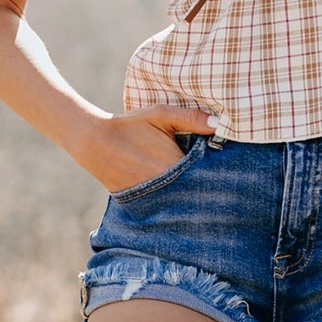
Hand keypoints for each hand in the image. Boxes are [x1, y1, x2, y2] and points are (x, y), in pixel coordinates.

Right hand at [81, 104, 217, 194]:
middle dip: (207, 188)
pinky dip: (174, 202)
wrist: (95, 142)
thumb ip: (191, 118)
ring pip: (183, 201)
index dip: (218, 174)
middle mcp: (166, 186)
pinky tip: (180, 197)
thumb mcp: (161, 115)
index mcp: (175, 165)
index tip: (227, 171)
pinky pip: (166, 206)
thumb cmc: (130, 126)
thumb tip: (219, 123)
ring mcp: (154, 198)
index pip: (207, 175)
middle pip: (197, 192)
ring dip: (191, 197)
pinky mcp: (143, 204)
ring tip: (203, 194)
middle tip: (220, 186)